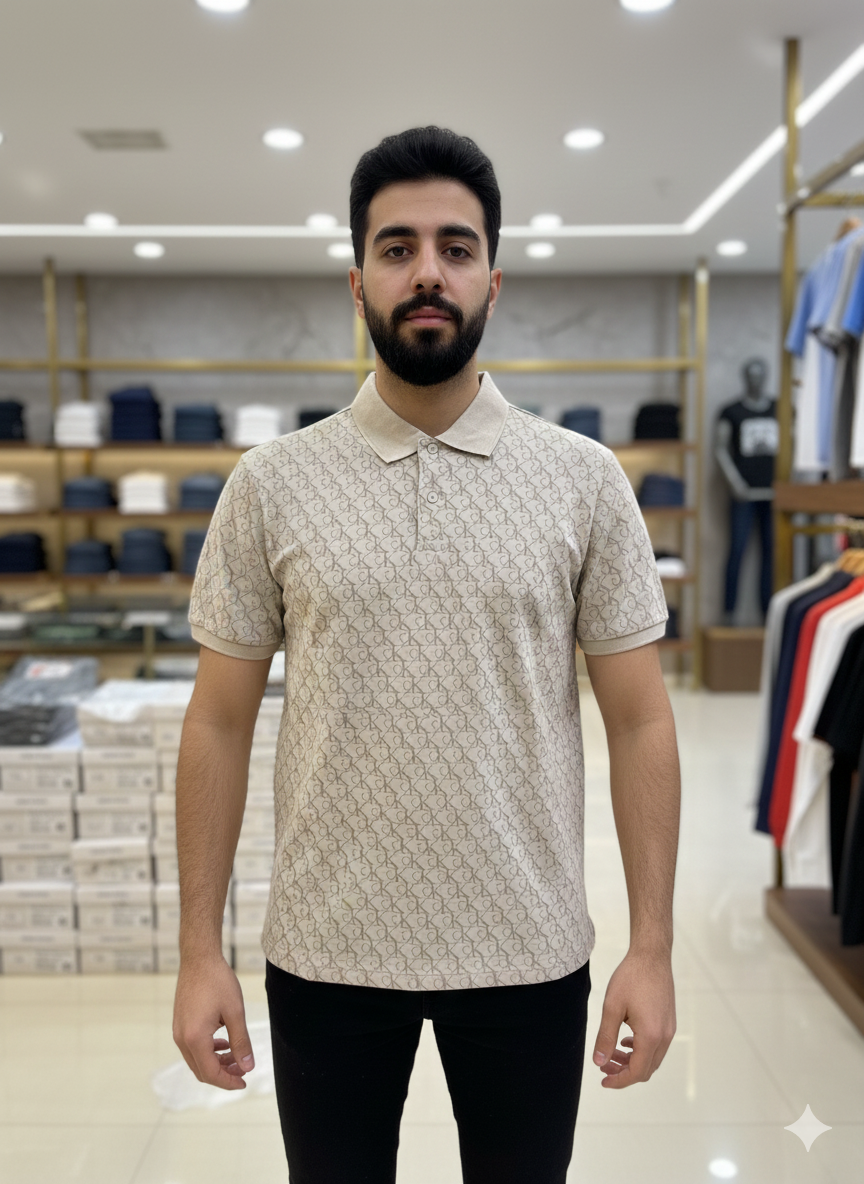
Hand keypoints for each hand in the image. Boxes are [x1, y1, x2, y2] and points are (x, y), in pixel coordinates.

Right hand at [173, 954, 254, 1090]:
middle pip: (202, 1070)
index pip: (211, 1073)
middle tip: (244, 1070)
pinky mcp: (180, 1024)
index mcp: (195, 1038)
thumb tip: (248, 1066)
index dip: (228, 1082)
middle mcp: (182, 1039)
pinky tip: (224, 1043)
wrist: (199, 958)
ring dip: (216, 1063)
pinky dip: (208, 1052)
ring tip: (236, 1057)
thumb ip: (241, 1041)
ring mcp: (178, 1031)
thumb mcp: (235, 1012)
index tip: (244, 1083)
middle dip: (223, 1074)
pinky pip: (193, 1048)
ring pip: (197, 1060)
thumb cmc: (217, 981)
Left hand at [591, 949, 675, 1088]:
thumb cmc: (631, 977)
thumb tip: (599, 1062)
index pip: (636, 1072)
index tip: (603, 1081)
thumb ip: (605, 1037)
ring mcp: (669, 1029)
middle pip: (646, 1069)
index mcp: (650, 1036)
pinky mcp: (669, 1022)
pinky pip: (656, 1046)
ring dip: (632, 1061)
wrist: (651, 956)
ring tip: (612, 1053)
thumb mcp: (612, 1007)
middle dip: (624, 1072)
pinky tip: (626, 1040)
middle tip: (604, 1066)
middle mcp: (664, 1037)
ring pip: (652, 1059)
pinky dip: (641, 1050)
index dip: (619, 1081)